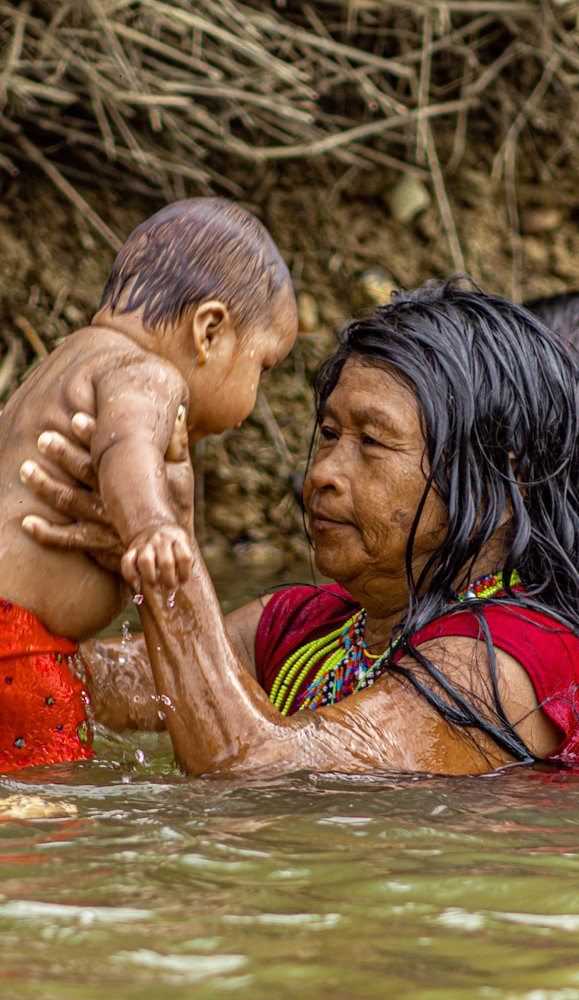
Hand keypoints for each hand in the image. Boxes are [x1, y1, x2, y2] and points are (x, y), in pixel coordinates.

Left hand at [20, 412, 194, 568]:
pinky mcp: (96, 546)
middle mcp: (116, 499)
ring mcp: (104, 524)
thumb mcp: (183, 474)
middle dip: (63, 454)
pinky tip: (26, 522)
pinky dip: (46, 533)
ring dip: (45, 485)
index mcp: (135, 479)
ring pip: (70, 502)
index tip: (76, 418)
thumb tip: (179, 409)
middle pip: (84, 473)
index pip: (110, 452)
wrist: (170, 558)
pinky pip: (67, 540)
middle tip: (43, 438)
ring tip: (25, 469)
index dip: (93, 435)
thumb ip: (177, 442)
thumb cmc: (176, 510)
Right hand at [122, 524, 193, 591]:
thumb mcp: (183, 544)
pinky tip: (137, 586)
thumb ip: (185, 560)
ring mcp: (145, 544)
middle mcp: (160, 540)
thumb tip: (182, 583)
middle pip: (166, 563)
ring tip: (155, 585)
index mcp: (177, 539)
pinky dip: (131, 576)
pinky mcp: (132, 549)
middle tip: (170, 587)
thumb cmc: (171, 543)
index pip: (184, 558)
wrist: (151, 525)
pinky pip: (127, 562)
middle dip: (169, 580)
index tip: (183, 581)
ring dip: (151, 578)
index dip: (185, 573)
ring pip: (146, 561)